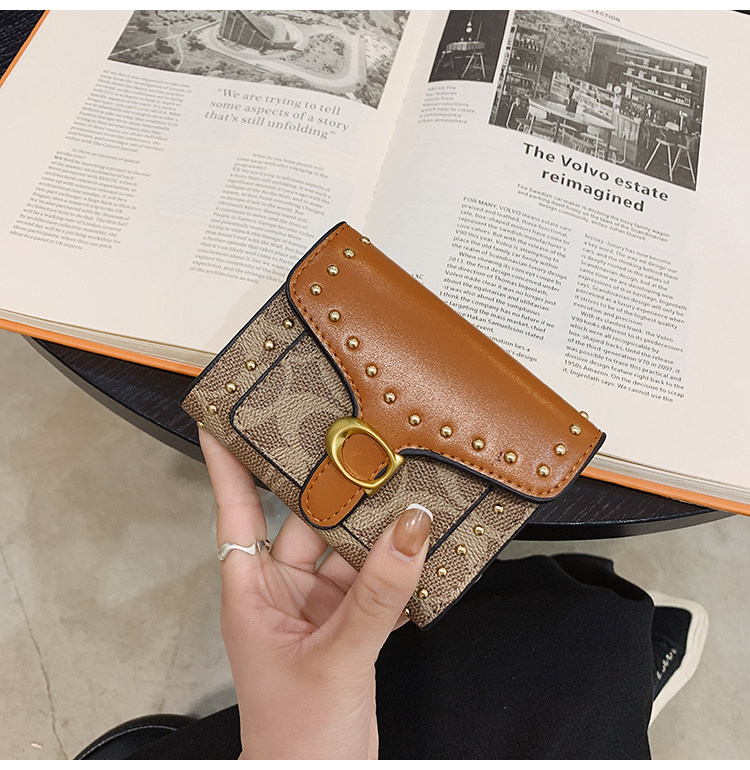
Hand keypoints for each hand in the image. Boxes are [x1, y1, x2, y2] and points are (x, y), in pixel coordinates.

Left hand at [200, 431, 431, 759]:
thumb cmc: (296, 738)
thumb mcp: (336, 657)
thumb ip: (376, 594)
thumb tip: (409, 531)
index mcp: (252, 592)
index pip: (235, 512)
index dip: (227, 465)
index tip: (222, 420)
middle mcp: (282, 590)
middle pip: (305, 520)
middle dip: (333, 488)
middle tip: (357, 443)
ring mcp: (317, 604)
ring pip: (345, 547)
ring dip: (373, 527)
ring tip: (402, 489)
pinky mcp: (348, 621)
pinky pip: (371, 577)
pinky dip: (393, 564)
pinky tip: (416, 544)